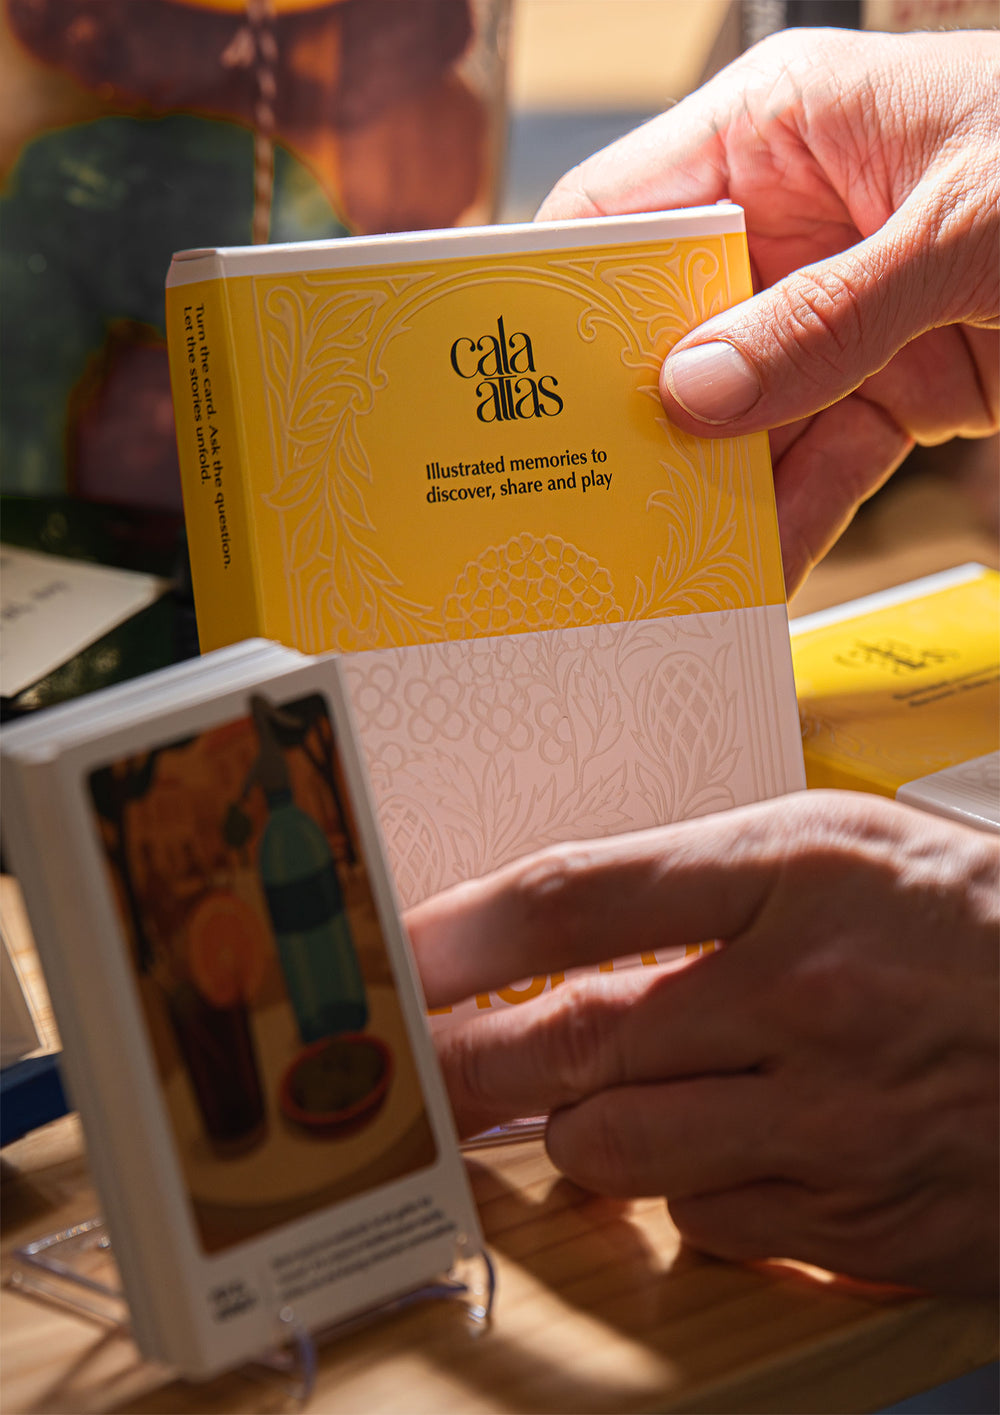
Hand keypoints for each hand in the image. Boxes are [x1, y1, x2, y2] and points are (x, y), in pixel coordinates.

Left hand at [407, 792, 999, 1293]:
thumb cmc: (972, 921)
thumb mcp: (842, 850)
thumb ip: (702, 885)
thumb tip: (555, 932)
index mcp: (798, 870)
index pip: (580, 899)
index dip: (457, 933)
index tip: (387, 956)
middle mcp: (804, 997)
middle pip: (569, 1045)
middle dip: (465, 1066)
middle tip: (410, 1073)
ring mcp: (832, 1122)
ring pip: (617, 1152)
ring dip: (583, 1131)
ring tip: (609, 1099)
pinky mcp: (860, 1223)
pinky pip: (706, 1224)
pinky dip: (690, 1193)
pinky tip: (734, 1150)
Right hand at [537, 29, 999, 595]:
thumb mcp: (963, 232)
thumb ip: (824, 320)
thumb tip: (693, 396)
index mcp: (779, 130)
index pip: (625, 210)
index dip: (565, 294)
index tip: (513, 384)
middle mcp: (792, 220)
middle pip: (671, 330)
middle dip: (632, 417)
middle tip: (575, 502)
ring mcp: (839, 312)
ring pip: (740, 415)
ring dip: (706, 491)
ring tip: (653, 568)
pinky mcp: (893, 384)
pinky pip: (819, 463)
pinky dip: (791, 521)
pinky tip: (751, 581)